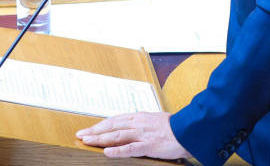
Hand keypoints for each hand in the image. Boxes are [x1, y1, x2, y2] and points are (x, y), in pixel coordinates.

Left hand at [77, 112, 192, 159]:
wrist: (188, 129)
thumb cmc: (173, 126)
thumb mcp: (153, 120)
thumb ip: (140, 123)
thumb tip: (129, 127)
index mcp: (138, 117)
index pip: (114, 120)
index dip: (100, 125)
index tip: (88, 129)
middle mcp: (137, 123)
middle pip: (111, 126)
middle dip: (94, 131)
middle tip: (80, 135)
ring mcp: (142, 134)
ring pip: (117, 135)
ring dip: (100, 139)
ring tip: (87, 141)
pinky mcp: (149, 145)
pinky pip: (130, 148)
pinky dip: (117, 150)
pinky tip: (107, 152)